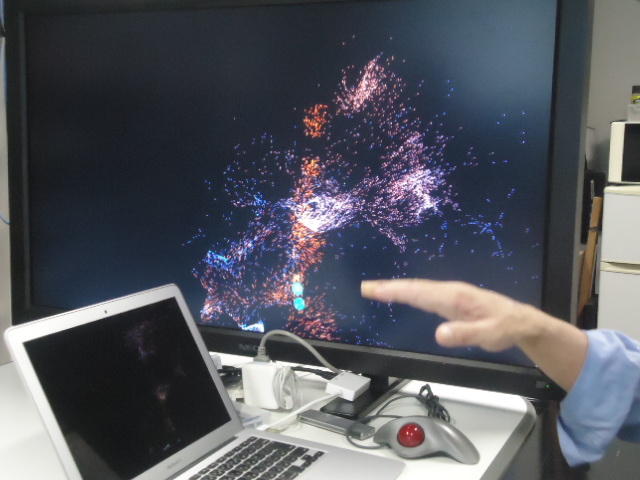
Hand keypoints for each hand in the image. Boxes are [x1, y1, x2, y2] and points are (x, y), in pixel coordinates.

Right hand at [361, 278, 533, 351]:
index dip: (394, 291)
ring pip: (418, 289)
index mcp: (455, 297)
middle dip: (389, 287)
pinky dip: (409, 293)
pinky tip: (402, 296)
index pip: (418, 292)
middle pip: (414, 287)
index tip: (373, 289)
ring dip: (396, 289)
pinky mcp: (452, 301)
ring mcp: (450, 295)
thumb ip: (465, 334)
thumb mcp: (489, 335)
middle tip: (366, 287)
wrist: (522, 322)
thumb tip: (439, 334)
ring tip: (376, 290)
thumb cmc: (506, 327)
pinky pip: (425, 295)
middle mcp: (450, 292)